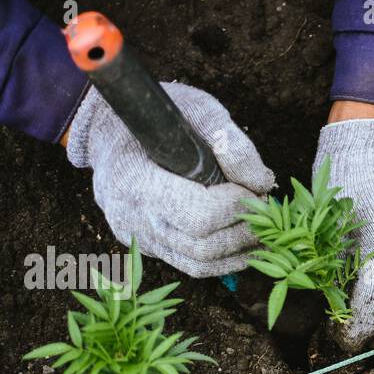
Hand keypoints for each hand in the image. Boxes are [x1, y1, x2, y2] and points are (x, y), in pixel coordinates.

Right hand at [66, 83, 274, 277]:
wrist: (109, 131)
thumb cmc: (157, 117)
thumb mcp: (197, 109)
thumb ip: (232, 143)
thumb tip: (262, 184)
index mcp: (137, 180)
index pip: (198, 216)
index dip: (235, 207)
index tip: (252, 191)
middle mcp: (134, 217)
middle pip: (202, 248)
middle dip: (244, 232)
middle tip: (265, 212)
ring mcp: (139, 237)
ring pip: (199, 265)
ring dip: (239, 251)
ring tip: (261, 230)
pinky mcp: (148, 247)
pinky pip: (191, 265)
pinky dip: (223, 258)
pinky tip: (242, 241)